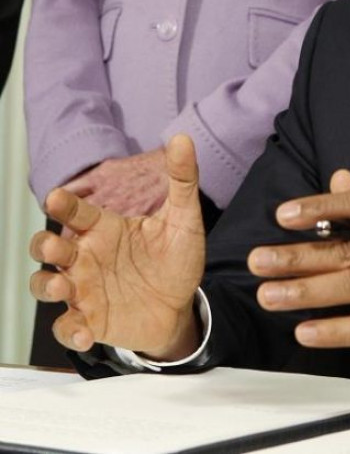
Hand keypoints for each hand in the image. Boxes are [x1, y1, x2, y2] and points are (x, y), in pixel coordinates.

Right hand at [30, 135, 204, 359]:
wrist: (184, 305)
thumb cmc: (176, 258)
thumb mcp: (184, 218)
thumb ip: (182, 179)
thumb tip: (182, 138)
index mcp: (104, 228)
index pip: (76, 210)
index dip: (62, 203)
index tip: (56, 197)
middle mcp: (87, 256)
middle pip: (48, 245)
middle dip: (45, 244)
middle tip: (58, 244)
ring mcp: (84, 289)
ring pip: (45, 285)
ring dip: (46, 285)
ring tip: (63, 285)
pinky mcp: (89, 320)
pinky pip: (66, 326)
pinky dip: (69, 329)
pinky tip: (84, 330)